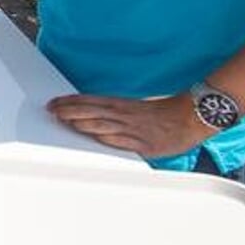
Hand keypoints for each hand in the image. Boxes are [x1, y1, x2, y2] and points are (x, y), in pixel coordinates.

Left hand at [47, 92, 206, 159]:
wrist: (192, 117)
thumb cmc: (165, 114)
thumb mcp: (137, 109)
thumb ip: (117, 114)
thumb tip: (96, 117)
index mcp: (123, 105)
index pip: (91, 101)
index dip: (71, 102)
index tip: (55, 102)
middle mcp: (125, 115)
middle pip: (92, 111)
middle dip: (70, 110)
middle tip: (52, 110)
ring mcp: (134, 129)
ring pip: (103, 124)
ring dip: (83, 122)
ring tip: (65, 120)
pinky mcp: (144, 144)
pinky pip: (122, 140)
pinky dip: (107, 137)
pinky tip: (93, 136)